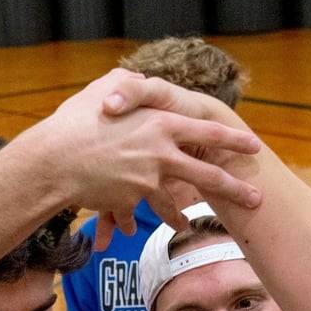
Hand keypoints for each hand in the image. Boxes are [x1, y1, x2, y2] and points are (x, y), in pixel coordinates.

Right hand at [19, 70, 262, 249]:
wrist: (53, 160)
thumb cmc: (75, 121)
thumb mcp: (104, 89)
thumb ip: (128, 85)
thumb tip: (137, 80)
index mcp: (161, 124)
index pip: (208, 131)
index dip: (233, 141)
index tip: (254, 147)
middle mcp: (161, 153)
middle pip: (208, 175)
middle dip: (235, 189)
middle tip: (256, 199)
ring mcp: (147, 181)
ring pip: (172, 204)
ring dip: (178, 217)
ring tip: (186, 226)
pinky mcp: (130, 202)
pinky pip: (134, 216)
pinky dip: (129, 222)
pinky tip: (129, 230)